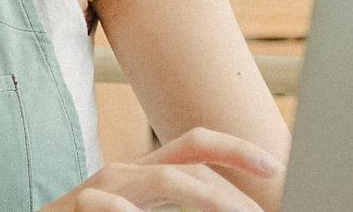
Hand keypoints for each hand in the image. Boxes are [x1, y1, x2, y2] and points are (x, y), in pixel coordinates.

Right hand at [40, 129, 282, 211]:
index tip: (276, 166)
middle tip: (269, 191)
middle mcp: (129, 173)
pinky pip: (106, 206)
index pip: (197, 148)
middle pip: (189, 148)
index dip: (237, 151)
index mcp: (147, 176)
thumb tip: (236, 211)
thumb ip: (178, 209)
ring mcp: (102, 187)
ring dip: (209, 199)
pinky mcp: (76, 207)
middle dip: (235, 163)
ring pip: (165, 177)